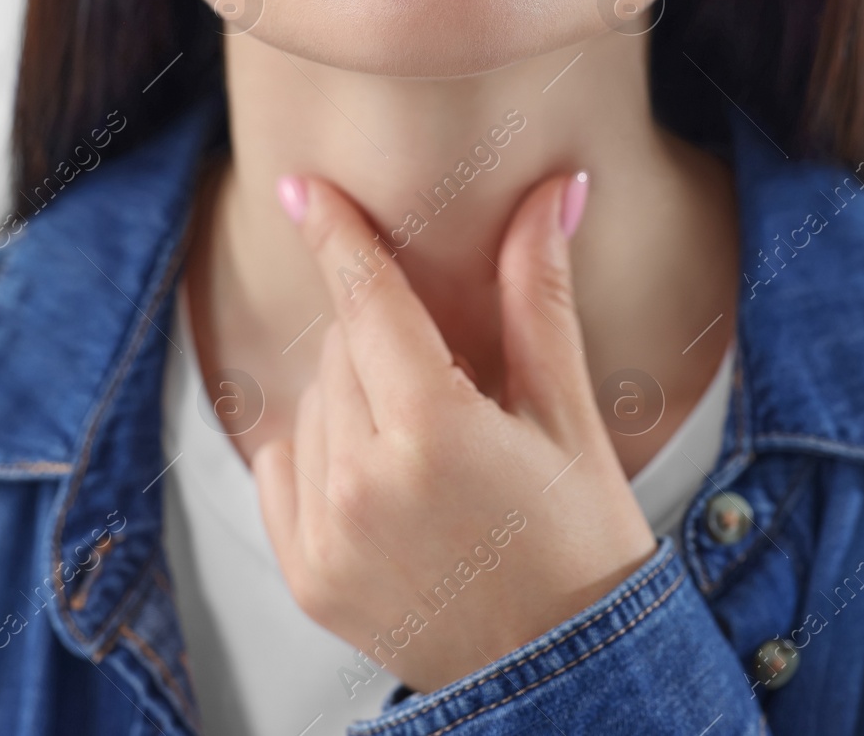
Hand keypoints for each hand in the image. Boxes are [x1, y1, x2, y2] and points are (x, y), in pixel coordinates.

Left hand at [252, 171, 656, 694]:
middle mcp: (365, 484)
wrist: (563, 674)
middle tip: (452, 388)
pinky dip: (318, 454)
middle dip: (389, 344)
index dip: (339, 236)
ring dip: (357, 401)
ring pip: (313, 405)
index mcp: (436, 432)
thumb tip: (556, 191)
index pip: (370, 303)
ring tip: (428, 452)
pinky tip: (378, 479)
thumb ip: (540, 298)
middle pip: (344, 350)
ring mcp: (329, 537)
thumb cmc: (582, 541)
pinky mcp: (307, 577)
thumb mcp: (568, 416)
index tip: (301, 187)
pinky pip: (281, 467)